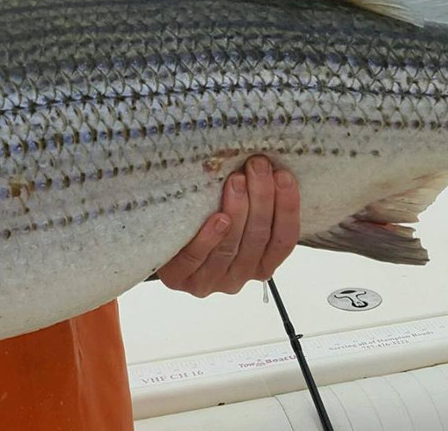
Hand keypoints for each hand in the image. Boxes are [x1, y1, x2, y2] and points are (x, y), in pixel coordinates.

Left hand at [155, 155, 299, 296]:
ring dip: (238, 210)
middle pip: (258, 238)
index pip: (283, 240)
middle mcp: (240, 277)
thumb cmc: (203, 225)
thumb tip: (269, 166)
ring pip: (230, 246)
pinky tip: (217, 218)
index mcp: (260, 264)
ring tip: (237, 180)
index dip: (287, 208)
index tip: (284, 176)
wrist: (160, 246)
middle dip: (262, 198)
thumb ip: (253, 204)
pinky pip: (197, 258)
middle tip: (258, 165)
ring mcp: (210, 281)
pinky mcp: (181, 279)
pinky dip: (210, 237)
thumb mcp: (234, 216)